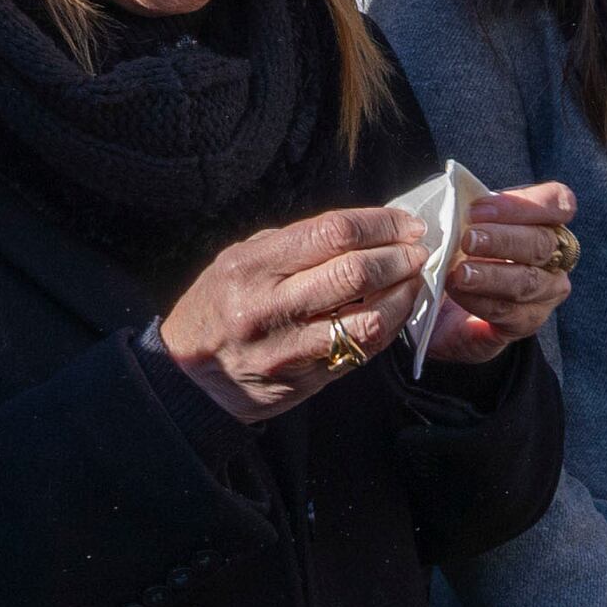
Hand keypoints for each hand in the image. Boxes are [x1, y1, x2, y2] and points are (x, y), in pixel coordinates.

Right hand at [157, 206, 425, 422]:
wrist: (187, 375)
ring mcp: (286, 349)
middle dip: (399, 258)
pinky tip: (395, 313)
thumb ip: (294, 243)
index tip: (408, 224)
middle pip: (354, 273)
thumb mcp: (240, 259)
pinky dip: (387, 329)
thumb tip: (364, 228)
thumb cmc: (220, 304)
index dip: (381, 224)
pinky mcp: (303, 381)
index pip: (333, 233)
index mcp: (252, 265)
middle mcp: (268, 306)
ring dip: (403, 297)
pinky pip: (359, 352)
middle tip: (419, 252)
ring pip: (367, 320)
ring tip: (414, 283)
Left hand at [431, 181, 578, 364]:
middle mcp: (555, 258)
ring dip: (492, 275)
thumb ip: (473, 213)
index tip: (478, 210)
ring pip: (527, 281)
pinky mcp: (526, 323)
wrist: (448, 306)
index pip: (557, 203)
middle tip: (469, 240)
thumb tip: (457, 200)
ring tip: (461, 272)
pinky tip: (459, 293)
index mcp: (547, 223)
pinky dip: (481, 301)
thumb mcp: (468, 225)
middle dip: (503, 240)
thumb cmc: (463, 253)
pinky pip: (509, 312)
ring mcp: (545, 294)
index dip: (522, 204)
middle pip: (541, 243)